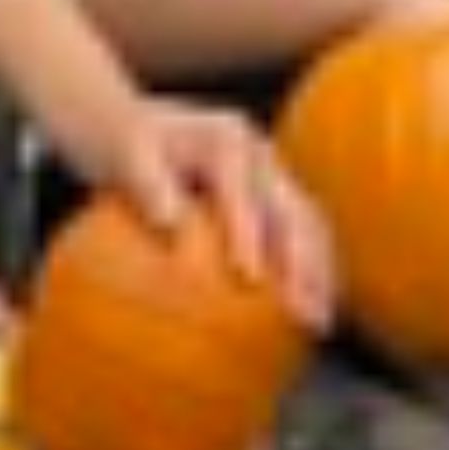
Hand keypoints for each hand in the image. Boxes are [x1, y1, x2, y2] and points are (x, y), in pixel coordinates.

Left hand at [74, 95, 337, 324]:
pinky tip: (310, 312)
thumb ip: (149, 185)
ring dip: (319, 274)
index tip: (250, 279)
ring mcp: (277, 175)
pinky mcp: (282, 195)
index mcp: (227, 141)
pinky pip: (306, 235)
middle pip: (293, 213)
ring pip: (310, 226)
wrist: (151, 127)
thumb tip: (169, 226)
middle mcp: (261, 156)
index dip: (249, 235)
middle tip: (301, 312)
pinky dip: (314, 272)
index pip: (242, 194)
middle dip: (303, 264)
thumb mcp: (128, 155)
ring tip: (319, 322)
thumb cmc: (134, 149)